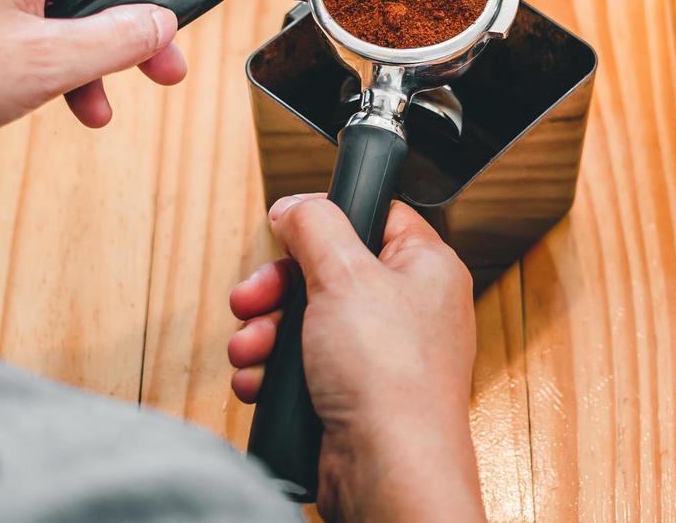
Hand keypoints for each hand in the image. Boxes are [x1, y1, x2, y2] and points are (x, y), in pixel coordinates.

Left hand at [0, 0, 200, 147]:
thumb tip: (159, 22)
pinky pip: (8, 19)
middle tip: (163, 71)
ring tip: (93, 107)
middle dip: (127, 28)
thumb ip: (117, 40)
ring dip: (80, 55)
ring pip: (46, 6)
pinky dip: (37, 55)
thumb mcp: (46, 64)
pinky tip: (40, 97)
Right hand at [229, 194, 483, 522]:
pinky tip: (257, 381)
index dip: (326, 218)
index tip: (288, 228)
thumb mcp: (344, 275)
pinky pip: (304, 368)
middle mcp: (410, 309)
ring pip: (308, 322)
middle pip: (328, 271)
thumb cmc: (390, 378)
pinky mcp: (355, 395)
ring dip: (265, 333)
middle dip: (277, 288)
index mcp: (426, 267)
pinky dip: (274, 372)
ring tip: (249, 349)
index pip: (376, 217)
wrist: (386, 470)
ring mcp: (382, 355)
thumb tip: (296, 206)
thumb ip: (315, 227)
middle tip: (251, 298)